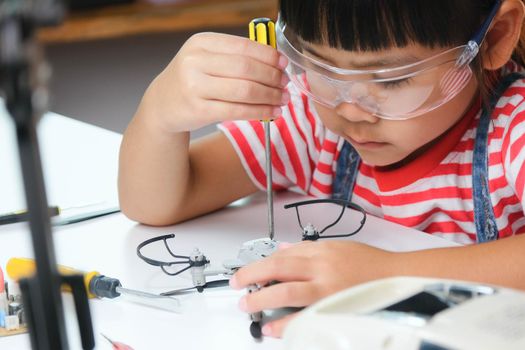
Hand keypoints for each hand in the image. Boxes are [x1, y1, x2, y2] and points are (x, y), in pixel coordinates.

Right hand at [141, 32, 289, 132]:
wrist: (163, 104)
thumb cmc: (194, 79)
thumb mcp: (207, 58)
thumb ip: (236, 56)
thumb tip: (277, 62)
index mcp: (201, 43)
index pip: (243, 47)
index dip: (268, 56)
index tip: (283, 64)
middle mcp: (195, 62)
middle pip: (246, 69)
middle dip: (272, 77)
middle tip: (286, 84)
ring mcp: (194, 87)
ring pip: (244, 91)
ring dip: (270, 96)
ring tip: (283, 99)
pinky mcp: (198, 110)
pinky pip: (237, 111)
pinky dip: (259, 112)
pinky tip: (272, 112)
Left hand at [229, 240, 395, 337]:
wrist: (399, 278)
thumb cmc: (371, 264)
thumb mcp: (338, 247)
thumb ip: (308, 249)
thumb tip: (282, 250)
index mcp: (322, 251)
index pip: (282, 255)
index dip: (259, 264)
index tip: (245, 272)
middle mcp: (322, 269)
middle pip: (278, 269)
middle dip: (252, 277)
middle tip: (237, 284)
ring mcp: (328, 291)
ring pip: (286, 293)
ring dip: (262, 299)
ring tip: (247, 305)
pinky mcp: (335, 310)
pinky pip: (304, 319)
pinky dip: (285, 325)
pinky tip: (272, 328)